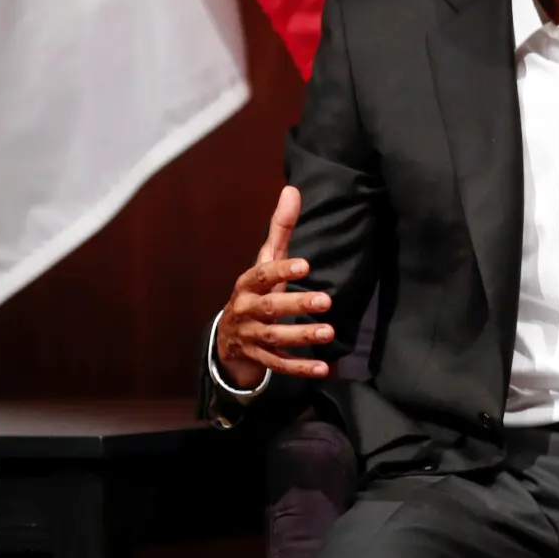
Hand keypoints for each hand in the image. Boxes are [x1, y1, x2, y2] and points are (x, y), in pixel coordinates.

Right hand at [215, 186, 332, 388]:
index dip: (282, 269)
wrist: (228, 338)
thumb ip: (280, 229)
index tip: (306, 265)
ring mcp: (251, 337)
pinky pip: (279, 366)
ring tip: (329, 332)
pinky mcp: (259, 359)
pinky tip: (324, 368)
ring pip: (275, 339)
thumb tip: (292, 189)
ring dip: (302, 337)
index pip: (263, 274)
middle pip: (270, 308)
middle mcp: (246, 310)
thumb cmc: (255, 292)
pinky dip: (301, 368)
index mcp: (248, 284)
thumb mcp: (265, 262)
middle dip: (297, 305)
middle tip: (326, 301)